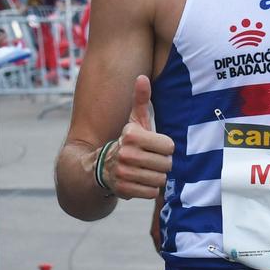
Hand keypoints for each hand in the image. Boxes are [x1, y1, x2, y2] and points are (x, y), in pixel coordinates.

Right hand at [107, 75, 174, 199]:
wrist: (100, 167)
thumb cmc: (127, 141)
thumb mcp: (134, 121)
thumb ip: (141, 99)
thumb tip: (142, 77)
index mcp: (132, 135)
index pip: (169, 146)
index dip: (165, 147)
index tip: (154, 146)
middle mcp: (126, 153)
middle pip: (167, 164)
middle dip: (162, 164)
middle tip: (151, 160)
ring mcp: (124, 173)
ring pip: (160, 179)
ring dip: (156, 177)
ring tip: (145, 171)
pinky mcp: (124, 190)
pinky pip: (151, 192)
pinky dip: (149, 189)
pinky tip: (140, 181)